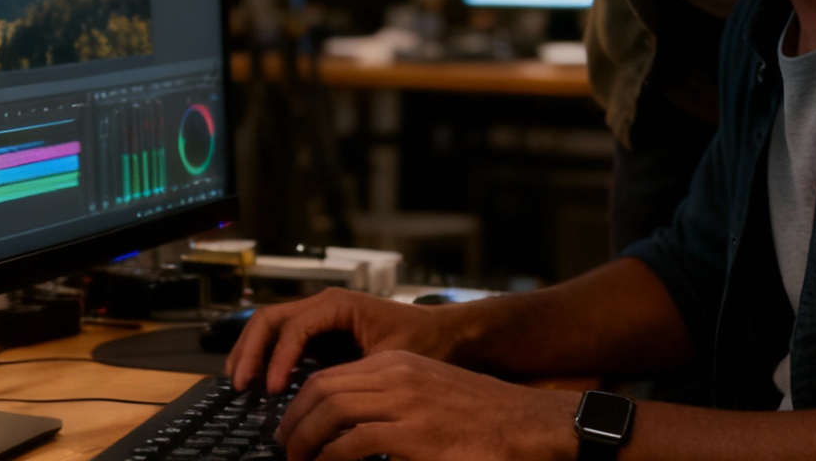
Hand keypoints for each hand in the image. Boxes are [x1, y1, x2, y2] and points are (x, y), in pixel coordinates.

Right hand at [227, 288, 470, 393]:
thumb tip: (324, 401)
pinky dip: (265, 356)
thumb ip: (355, 377)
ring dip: (250, 351)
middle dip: (250, 350)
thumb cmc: (426, 342)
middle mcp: (324, 304)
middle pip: (269, 318)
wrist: (448, 334)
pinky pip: (282, 338)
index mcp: (339, 304)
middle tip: (240, 384)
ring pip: (270, 325)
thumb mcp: (391, 361)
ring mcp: (319, 317)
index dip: (278, 359)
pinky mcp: (320, 334)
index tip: (272, 389)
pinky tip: (259, 381)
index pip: (294, 327)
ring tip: (239, 381)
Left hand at [275, 351, 581, 460]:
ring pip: (332, 411)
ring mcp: (406, 404)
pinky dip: (331, 458)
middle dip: (294, 422)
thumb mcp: (427, 397)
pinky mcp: (416, 435)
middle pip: (322, 390)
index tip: (291, 429)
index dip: (300, 405)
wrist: (529, 425)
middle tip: (286, 449)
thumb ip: (389, 406)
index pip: (330, 377)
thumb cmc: (482, 417)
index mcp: (397, 364)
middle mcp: (396, 376)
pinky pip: (354, 443)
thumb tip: (348, 432)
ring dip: (305, 440)